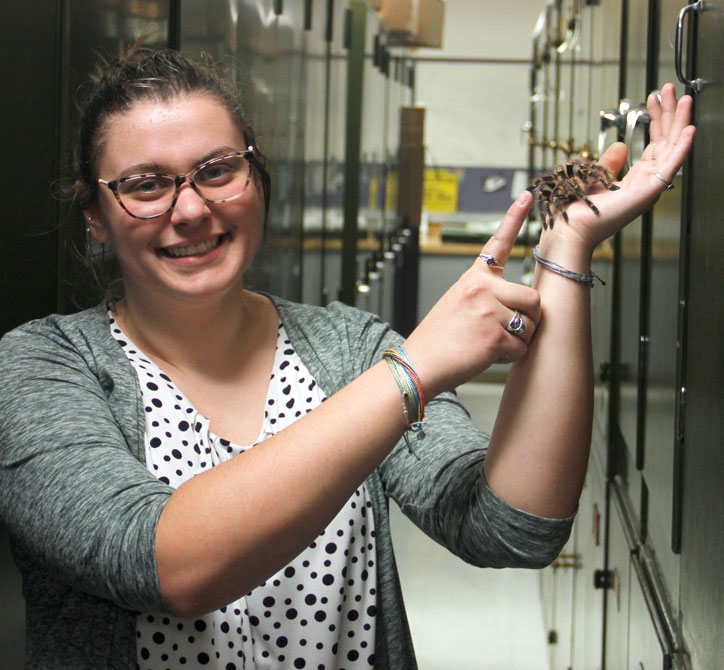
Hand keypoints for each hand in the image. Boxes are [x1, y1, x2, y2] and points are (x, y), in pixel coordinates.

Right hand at [404, 191, 540, 397]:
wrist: (418, 364)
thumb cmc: (438, 339)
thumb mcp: (457, 304)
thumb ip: (488, 297)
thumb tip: (525, 305)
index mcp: (473, 278)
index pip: (497, 243)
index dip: (515, 218)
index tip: (528, 196)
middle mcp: (482, 288)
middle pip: (533, 299)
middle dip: (527, 319)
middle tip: (504, 331)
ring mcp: (489, 311)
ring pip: (531, 325)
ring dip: (518, 340)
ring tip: (488, 344)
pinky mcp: (494, 336)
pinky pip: (522, 348)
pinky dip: (509, 358)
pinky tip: (486, 355)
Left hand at [540, 83, 694, 252]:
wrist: (570, 229)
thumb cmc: (580, 211)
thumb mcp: (597, 177)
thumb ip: (611, 162)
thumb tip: (620, 147)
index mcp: (636, 180)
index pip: (655, 143)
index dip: (657, 120)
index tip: (654, 99)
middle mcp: (646, 183)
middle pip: (666, 141)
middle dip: (669, 113)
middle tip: (669, 90)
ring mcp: (649, 187)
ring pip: (672, 148)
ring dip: (679, 122)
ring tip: (682, 99)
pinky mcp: (648, 192)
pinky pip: (671, 166)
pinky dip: (682, 147)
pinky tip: (688, 129)